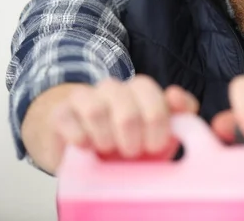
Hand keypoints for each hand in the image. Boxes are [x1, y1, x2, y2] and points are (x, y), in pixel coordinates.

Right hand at [50, 75, 198, 159]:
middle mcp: (115, 88)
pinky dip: (79, 139)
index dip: (157, 122)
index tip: (155, 146)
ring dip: (105, 140)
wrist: (87, 155)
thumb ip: (181, 115)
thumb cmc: (131, 144)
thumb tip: (175, 97)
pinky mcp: (61, 112)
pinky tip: (86, 148)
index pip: (154, 92)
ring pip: (96, 111)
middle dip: (132, 138)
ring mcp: (86, 97)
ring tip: (108, 150)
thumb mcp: (162, 135)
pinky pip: (68, 120)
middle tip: (132, 153)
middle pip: (126, 105)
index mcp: (142, 90)